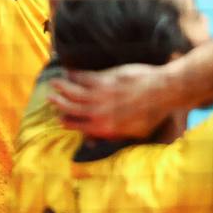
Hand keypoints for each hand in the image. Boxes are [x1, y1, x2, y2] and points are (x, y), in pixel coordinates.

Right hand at [48, 63, 175, 138]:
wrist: (162, 91)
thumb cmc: (153, 113)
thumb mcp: (136, 133)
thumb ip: (117, 136)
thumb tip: (107, 140)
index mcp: (104, 128)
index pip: (78, 126)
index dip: (67, 122)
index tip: (60, 118)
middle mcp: (98, 113)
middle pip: (71, 108)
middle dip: (59, 103)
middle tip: (50, 98)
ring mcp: (100, 95)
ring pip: (73, 91)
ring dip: (61, 87)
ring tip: (54, 82)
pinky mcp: (105, 79)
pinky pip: (83, 77)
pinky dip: (74, 74)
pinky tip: (69, 71)